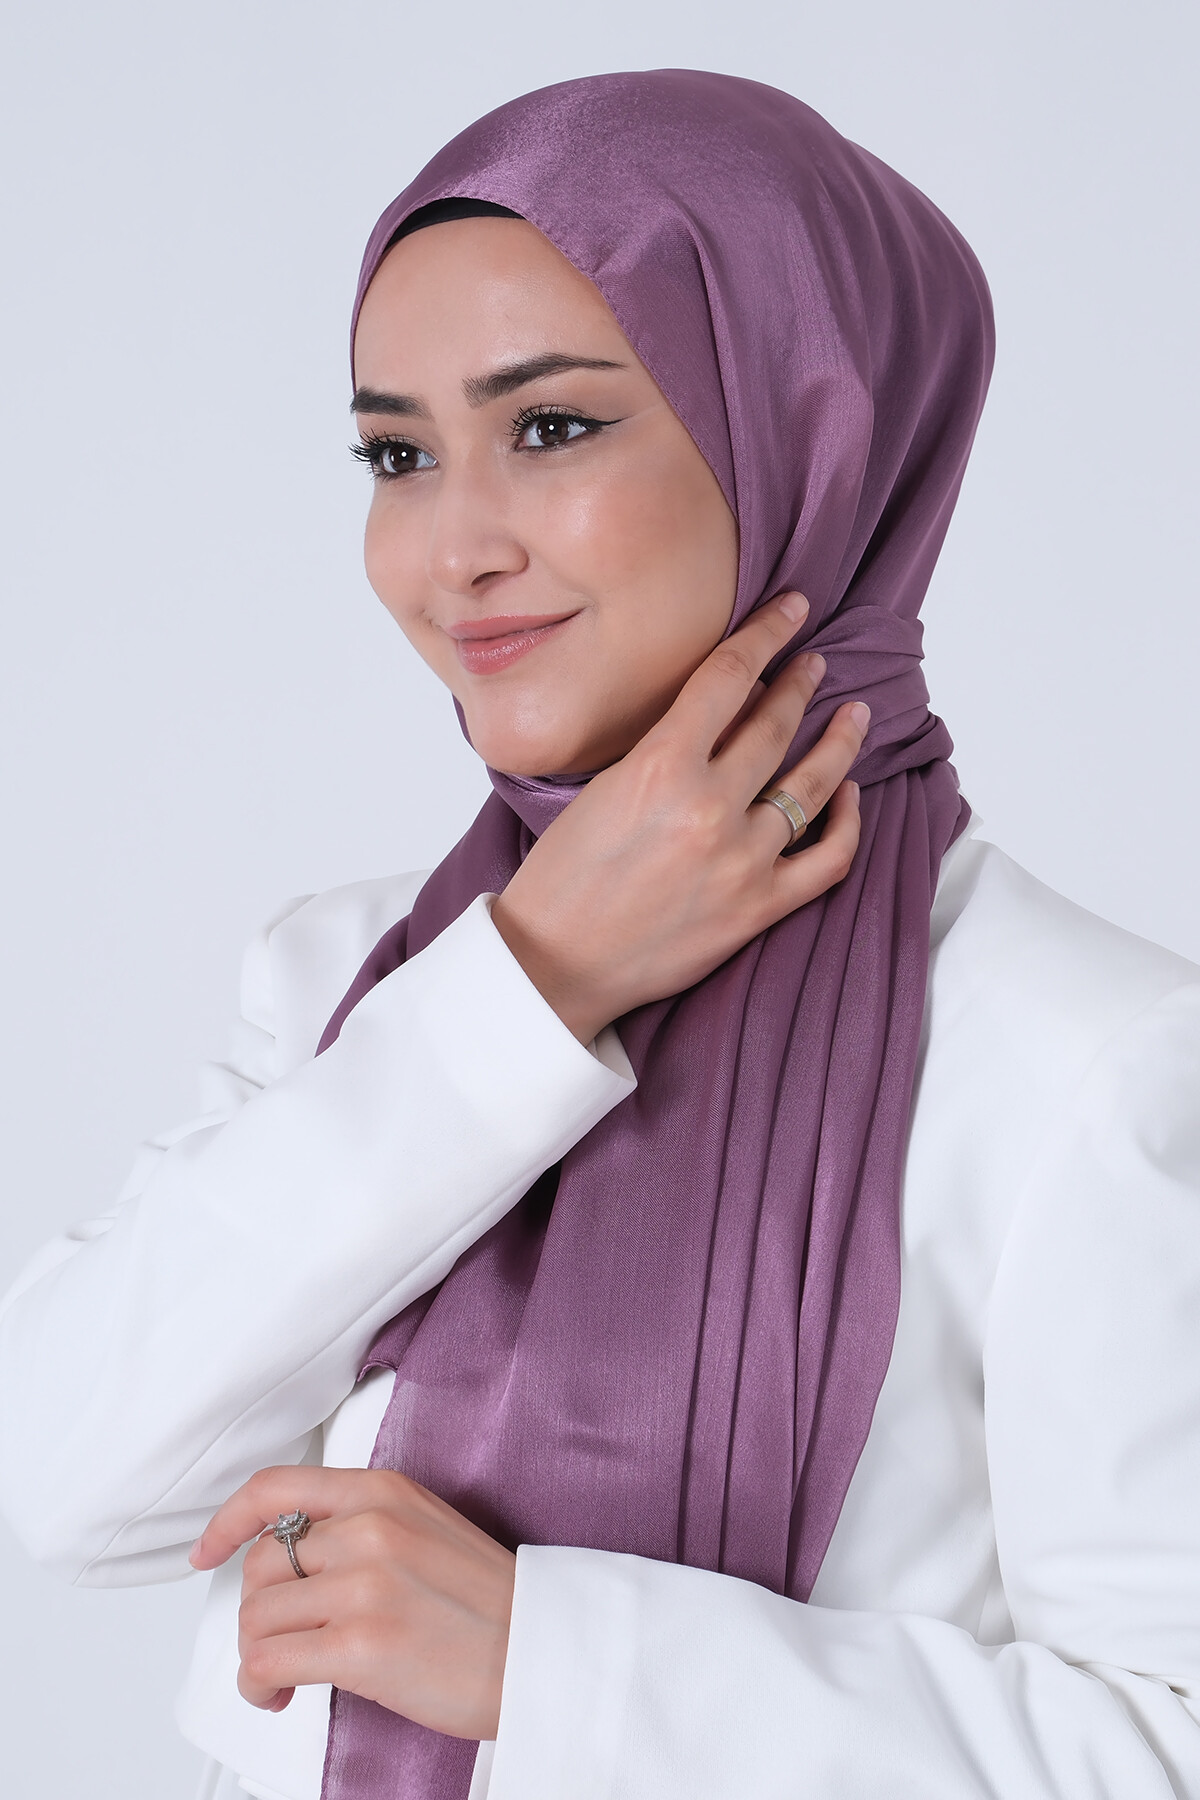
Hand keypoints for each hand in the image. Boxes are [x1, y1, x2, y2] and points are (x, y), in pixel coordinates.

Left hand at [189, 1466, 515, 1739]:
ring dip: (257, 1655)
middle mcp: (369, 1528)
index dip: (228, 1520)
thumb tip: (292, 1560)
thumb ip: (360, 1526)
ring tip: (283, 1675)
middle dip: (258, 1611)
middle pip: (260, 1564)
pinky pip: (268, 1661)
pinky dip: (259, 1685)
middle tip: (281, 1640)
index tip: (208, 1549)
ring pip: (256, 1617)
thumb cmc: (487, 1603)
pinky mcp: (361, 1645)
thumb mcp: (424, 1528)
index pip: (276, 1488)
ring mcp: (364, 1585)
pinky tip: (280, 1694)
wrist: (538, 1651)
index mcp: (383, 1491)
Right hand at [492, 592, 866, 1041]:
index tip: (789, 611)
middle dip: (800, 682)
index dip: (765, 635)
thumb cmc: (560, 880)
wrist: (552, 965)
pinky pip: (829, 858)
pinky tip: (850, 796)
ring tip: (853, 714)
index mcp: (659, 768)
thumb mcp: (598, 789)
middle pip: (775, 723)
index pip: (729, 678)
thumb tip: (711, 715)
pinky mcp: (758, 908)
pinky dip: (848, 822)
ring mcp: (741, 860)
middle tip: (813, 662)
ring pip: (813, 783)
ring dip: (839, 740)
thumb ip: (659, 751)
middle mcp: (708, 808)